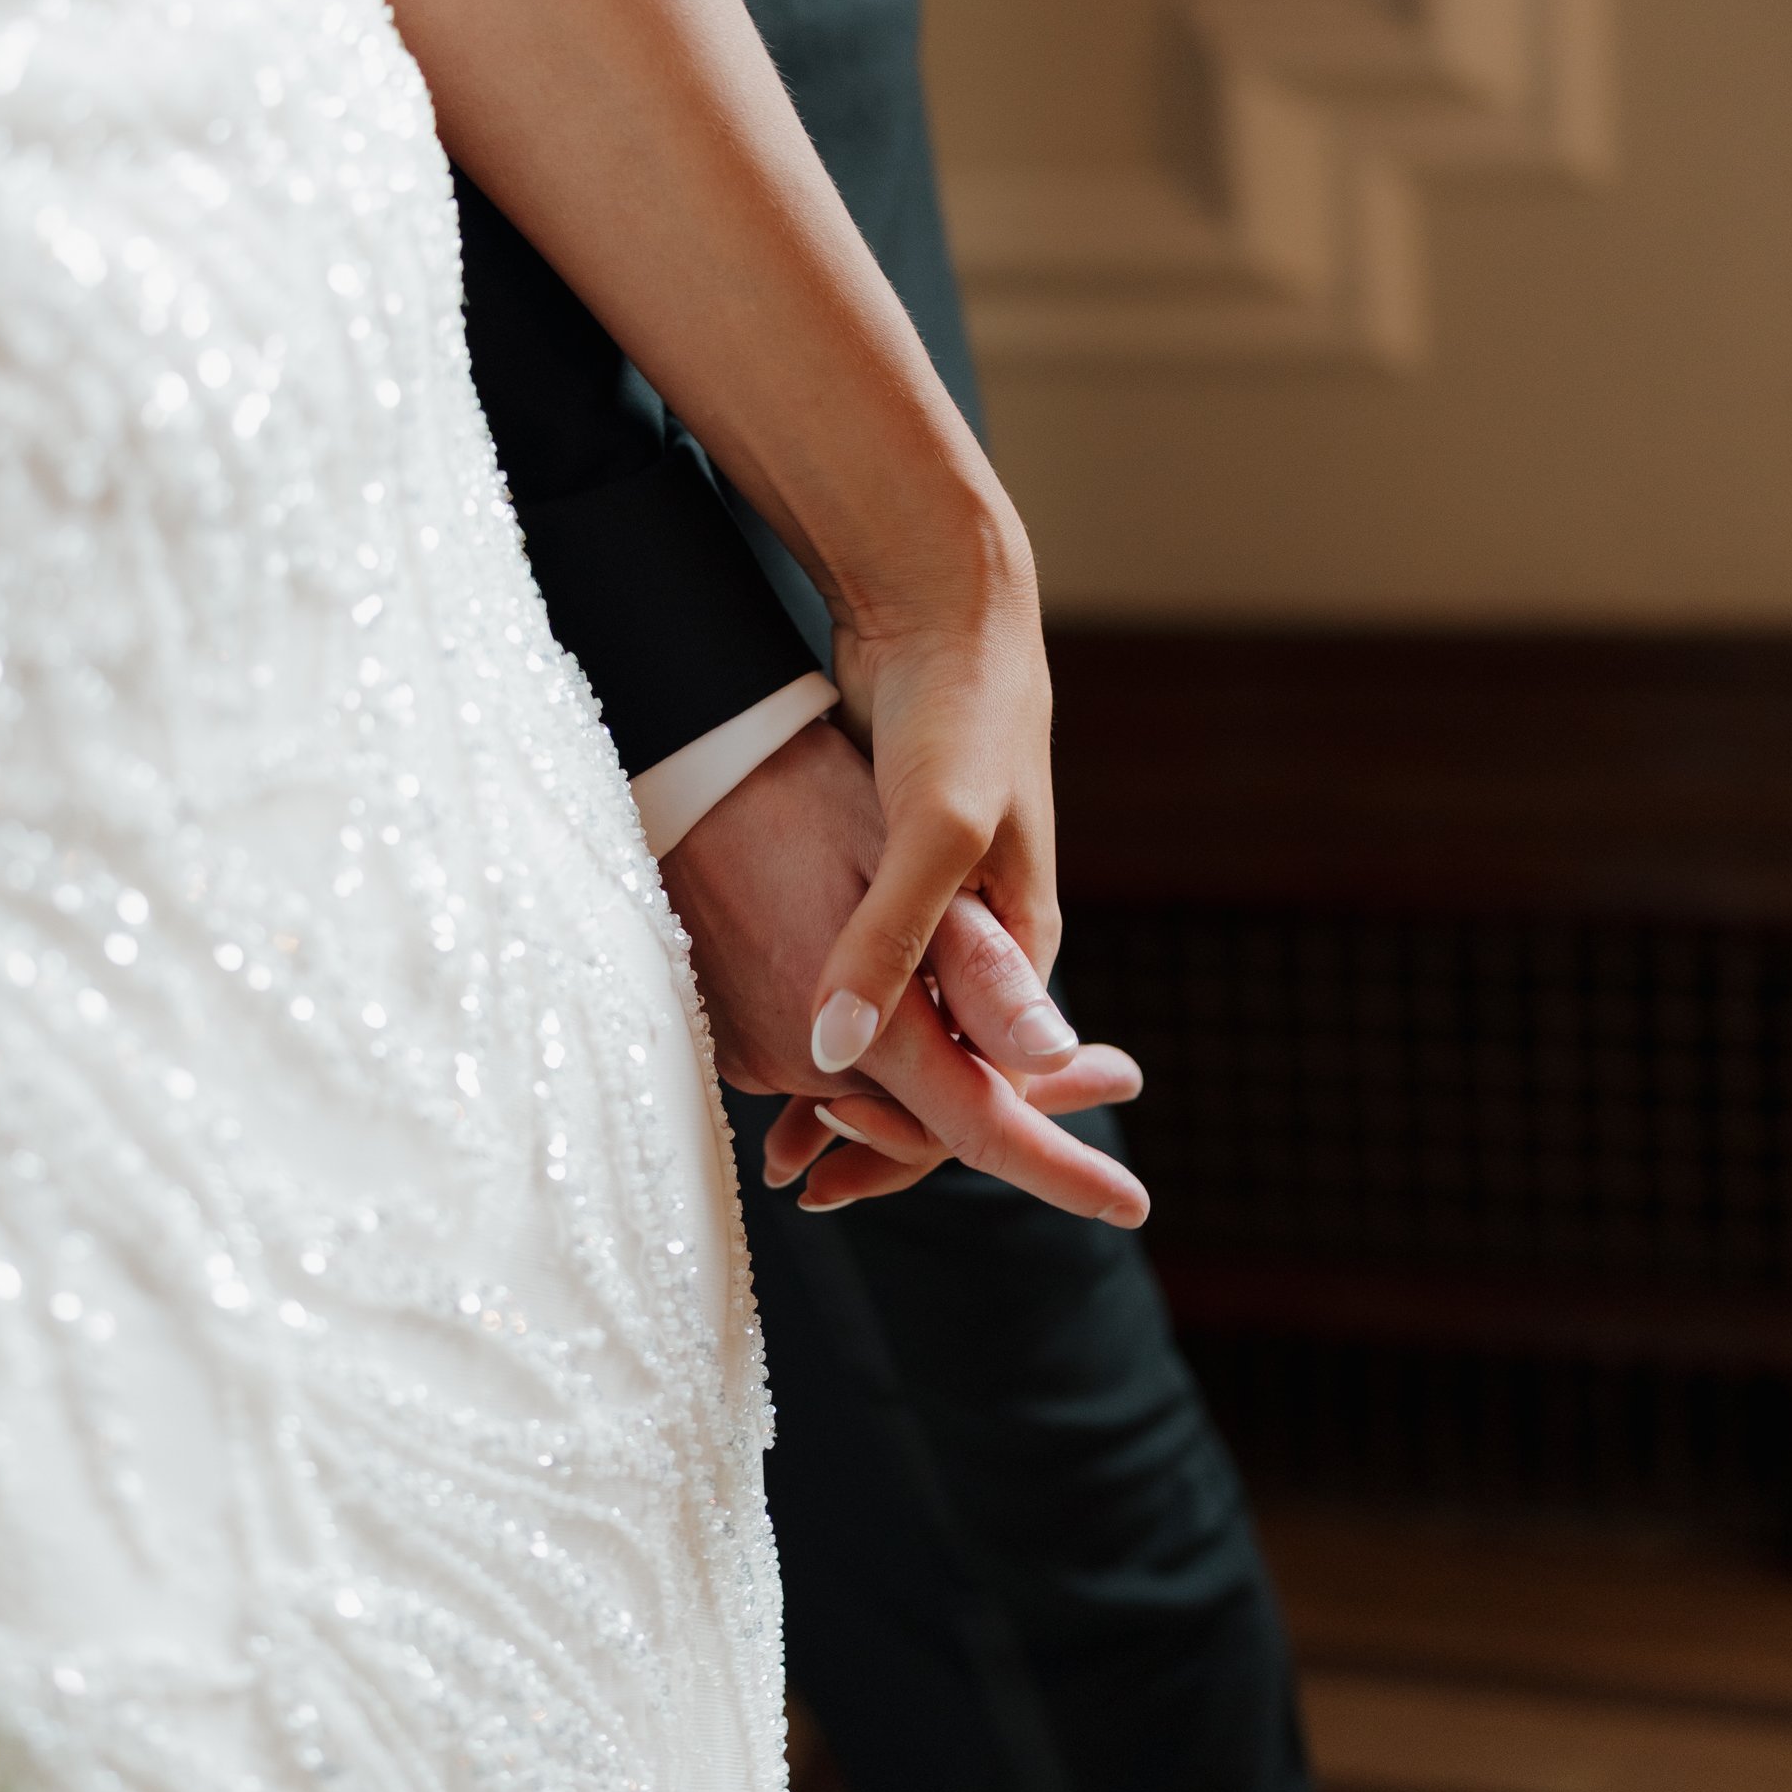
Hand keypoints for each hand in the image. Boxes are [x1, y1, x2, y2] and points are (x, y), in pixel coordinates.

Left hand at [662, 717, 1146, 1225]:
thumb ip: (893, 942)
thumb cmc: (958, 711)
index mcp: (1022, 950)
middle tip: (794, 1184)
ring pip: (898, 1033)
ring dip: (844, 1088)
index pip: (983, 1089)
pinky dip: (827, 1023)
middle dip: (875, 1134)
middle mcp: (988, 944)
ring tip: (780, 1149)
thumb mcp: (934, 830)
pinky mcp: (892, 876)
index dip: (910, 1145)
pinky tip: (769, 1045)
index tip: (832, 1187)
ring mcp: (941, 912)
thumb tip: (843, 1055)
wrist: (942, 604)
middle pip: (939, 1075)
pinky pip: (865, 980)